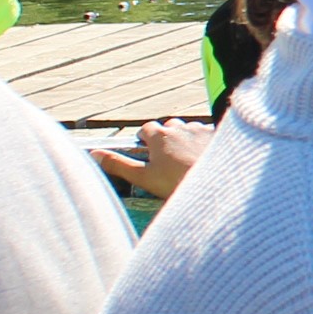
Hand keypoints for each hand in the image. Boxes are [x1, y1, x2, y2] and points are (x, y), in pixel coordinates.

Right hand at [94, 118, 209, 197]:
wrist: (218, 186)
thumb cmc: (178, 183)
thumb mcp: (143, 177)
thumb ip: (118, 165)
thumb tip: (94, 154)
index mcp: (160, 136)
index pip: (147, 129)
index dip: (145, 138)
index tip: (146, 148)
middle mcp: (180, 127)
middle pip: (169, 127)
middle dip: (166, 138)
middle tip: (167, 158)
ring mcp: (201, 130)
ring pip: (190, 129)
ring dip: (187, 139)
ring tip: (188, 159)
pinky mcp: (219, 136)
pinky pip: (209, 135)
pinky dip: (206, 143)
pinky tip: (206, 158)